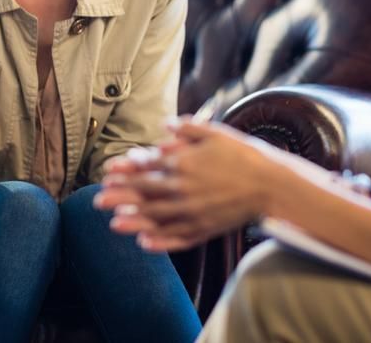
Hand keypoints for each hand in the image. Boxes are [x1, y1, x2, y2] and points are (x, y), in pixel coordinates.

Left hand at [95, 121, 282, 251]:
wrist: (271, 184)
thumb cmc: (245, 154)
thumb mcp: (216, 132)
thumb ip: (188, 128)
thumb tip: (165, 125)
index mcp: (184, 162)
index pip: (147, 166)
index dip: (126, 170)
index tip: (109, 172)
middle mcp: (183, 188)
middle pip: (145, 194)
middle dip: (120, 197)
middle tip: (99, 201)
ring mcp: (193, 211)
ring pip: (156, 218)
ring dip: (133, 221)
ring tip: (113, 224)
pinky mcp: (205, 228)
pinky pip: (177, 238)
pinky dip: (160, 242)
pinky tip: (145, 244)